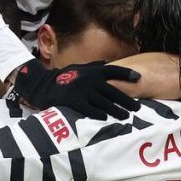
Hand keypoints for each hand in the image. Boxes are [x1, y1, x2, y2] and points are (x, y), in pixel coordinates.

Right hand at [12, 58, 140, 119]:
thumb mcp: (79, 68)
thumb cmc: (63, 76)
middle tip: (137, 107)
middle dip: (126, 100)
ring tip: (125, 116)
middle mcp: (90, 80)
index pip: (113, 70)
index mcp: (93, 71)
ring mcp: (83, 91)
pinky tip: (106, 118)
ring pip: (104, 102)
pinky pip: (89, 109)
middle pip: (113, 91)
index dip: (126, 74)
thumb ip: (93, 66)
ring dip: (116, 110)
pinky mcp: (74, 102)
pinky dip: (98, 114)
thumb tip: (105, 63)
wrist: (43, 84)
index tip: (138, 78)